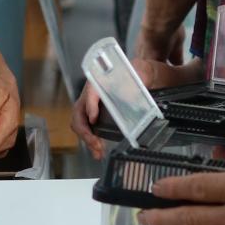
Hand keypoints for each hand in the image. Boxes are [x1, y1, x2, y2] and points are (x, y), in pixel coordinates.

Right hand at [70, 56, 185, 157]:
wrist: (144, 75)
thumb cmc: (140, 71)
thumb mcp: (143, 72)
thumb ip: (140, 78)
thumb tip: (129, 95)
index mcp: (102, 78)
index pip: (90, 90)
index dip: (90, 103)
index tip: (94, 118)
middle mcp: (93, 93)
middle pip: (80, 111)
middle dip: (85, 130)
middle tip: (96, 144)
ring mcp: (93, 105)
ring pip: (82, 122)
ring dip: (87, 138)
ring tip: (98, 152)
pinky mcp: (98, 114)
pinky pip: (89, 127)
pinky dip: (92, 140)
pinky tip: (99, 150)